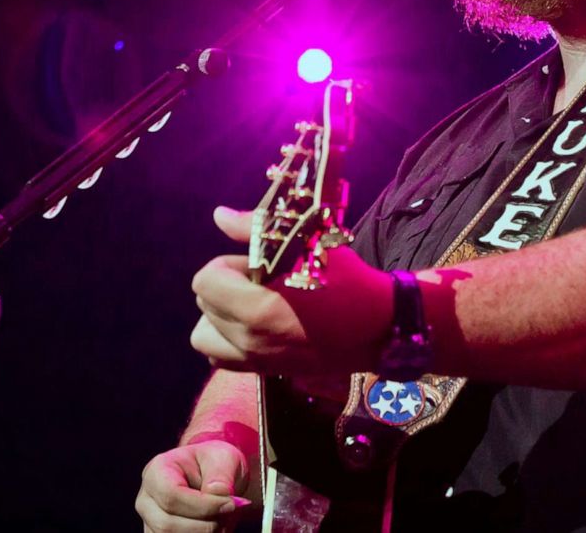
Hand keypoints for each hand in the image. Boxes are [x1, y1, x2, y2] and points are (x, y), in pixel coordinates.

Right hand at [135, 439, 251, 532]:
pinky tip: (215, 528)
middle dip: (205, 525)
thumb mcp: (224, 457)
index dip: (203, 505)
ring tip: (223, 520)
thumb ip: (221, 473)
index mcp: (156, 471)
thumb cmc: (215, 464)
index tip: (230, 504)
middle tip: (228, 514)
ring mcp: (149, 521)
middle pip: (167, 525)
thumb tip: (217, 492)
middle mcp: (146, 499)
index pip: (171, 496)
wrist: (215, 479)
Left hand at [191, 206, 393, 376]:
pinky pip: (221, 358)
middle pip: (204, 304)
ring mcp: (256, 360)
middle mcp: (250, 340)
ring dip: (219, 316)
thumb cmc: (348, 283)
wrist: (381, 328)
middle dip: (226, 286)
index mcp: (258, 309)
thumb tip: (218, 214)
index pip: (205, 281)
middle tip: (261, 280)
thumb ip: (256, 230)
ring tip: (249, 304)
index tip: (257, 263)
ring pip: (204, 336)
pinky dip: (228, 340)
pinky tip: (254, 326)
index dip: (227, 265)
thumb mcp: (308, 245)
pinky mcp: (265, 372)